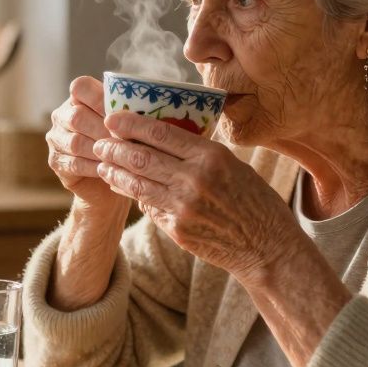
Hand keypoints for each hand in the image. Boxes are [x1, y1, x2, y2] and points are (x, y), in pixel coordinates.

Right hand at [47, 77, 131, 213]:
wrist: (110, 181)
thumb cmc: (122, 146)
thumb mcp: (126, 125)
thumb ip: (128, 112)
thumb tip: (147, 106)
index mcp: (78, 98)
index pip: (80, 87)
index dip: (99, 98)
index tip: (120, 113)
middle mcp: (62, 115)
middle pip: (77, 116)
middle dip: (104, 129)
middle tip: (126, 140)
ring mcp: (56, 138)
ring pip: (75, 142)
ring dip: (100, 150)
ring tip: (120, 156)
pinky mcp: (55, 161)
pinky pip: (73, 163)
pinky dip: (93, 167)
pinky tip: (109, 169)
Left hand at [92, 110, 301, 281]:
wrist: (268, 247)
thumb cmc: (255, 202)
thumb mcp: (234, 165)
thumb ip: (200, 154)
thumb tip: (163, 139)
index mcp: (211, 157)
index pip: (160, 133)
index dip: (131, 124)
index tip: (113, 119)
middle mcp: (194, 180)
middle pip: (141, 157)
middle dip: (114, 147)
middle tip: (100, 141)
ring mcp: (183, 207)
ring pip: (136, 184)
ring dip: (115, 172)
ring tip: (102, 163)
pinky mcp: (177, 230)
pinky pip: (148, 207)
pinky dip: (132, 194)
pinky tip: (122, 186)